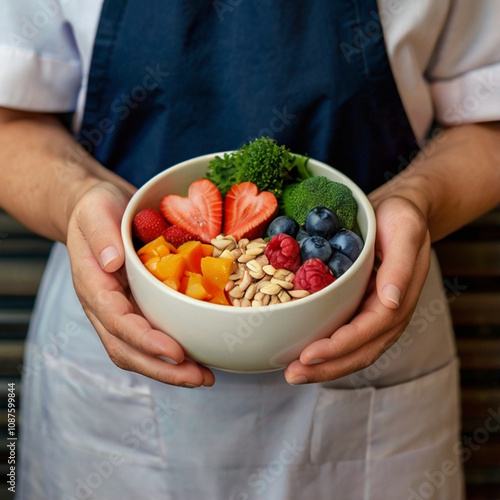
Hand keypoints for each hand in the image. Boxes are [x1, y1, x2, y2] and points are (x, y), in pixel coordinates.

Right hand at [66, 181, 214, 387]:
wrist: (95, 211)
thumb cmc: (95, 209)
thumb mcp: (95, 210)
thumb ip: (100, 234)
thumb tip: (111, 262)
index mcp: (93, 286)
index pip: (116, 321)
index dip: (145, 340)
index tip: (176, 352)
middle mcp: (104, 306)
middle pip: (127, 349)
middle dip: (162, 369)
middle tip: (199, 378)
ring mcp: (119, 310)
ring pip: (138, 352)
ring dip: (170, 370)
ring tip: (204, 377)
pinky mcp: (135, 308)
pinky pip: (150, 337)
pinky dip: (172, 353)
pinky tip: (198, 356)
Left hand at [284, 195, 430, 384]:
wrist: (399, 211)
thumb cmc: (401, 217)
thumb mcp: (405, 231)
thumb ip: (400, 266)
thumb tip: (390, 302)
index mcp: (399, 298)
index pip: (369, 331)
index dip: (340, 347)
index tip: (309, 356)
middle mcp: (387, 312)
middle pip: (360, 351)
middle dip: (327, 367)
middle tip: (292, 375)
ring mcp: (374, 313)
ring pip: (352, 350)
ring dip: (324, 366)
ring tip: (293, 374)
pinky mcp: (360, 307)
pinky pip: (345, 334)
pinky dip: (326, 349)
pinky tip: (302, 353)